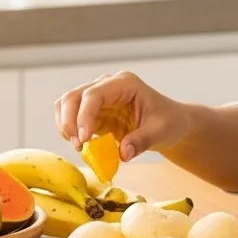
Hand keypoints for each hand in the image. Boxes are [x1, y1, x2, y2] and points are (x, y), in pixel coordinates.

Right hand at [53, 71, 191, 160]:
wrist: (171, 123)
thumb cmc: (169, 122)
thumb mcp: (161, 132)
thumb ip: (142, 141)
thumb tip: (123, 153)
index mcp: (125, 84)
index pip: (94, 94)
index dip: (84, 116)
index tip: (83, 140)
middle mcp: (108, 85)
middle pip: (73, 96)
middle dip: (69, 121)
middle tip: (78, 146)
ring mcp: (98, 97)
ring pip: (66, 104)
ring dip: (66, 125)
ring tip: (79, 146)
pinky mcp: (93, 111)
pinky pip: (71, 117)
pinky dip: (70, 131)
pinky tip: (82, 145)